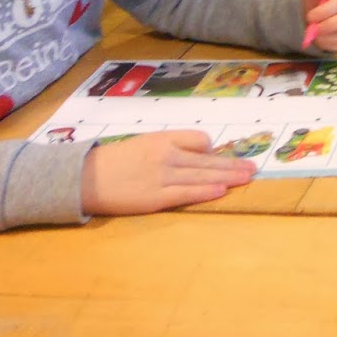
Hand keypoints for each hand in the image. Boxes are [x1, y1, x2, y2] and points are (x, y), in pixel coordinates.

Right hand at [81, 129, 255, 215]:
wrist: (83, 178)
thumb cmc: (111, 162)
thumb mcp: (141, 144)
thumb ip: (166, 147)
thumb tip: (193, 153)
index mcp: (161, 139)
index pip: (198, 139)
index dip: (211, 149)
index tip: (220, 156)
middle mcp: (166, 155)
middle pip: (207, 159)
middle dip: (232, 164)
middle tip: (253, 167)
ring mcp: (162, 176)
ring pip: (202, 175)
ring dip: (228, 177)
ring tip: (247, 177)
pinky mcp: (155, 197)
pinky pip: (187, 193)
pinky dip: (206, 191)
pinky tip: (222, 190)